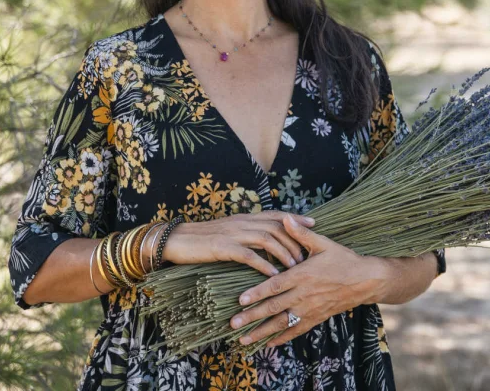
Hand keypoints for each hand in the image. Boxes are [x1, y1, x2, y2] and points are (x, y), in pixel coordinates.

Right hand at [161, 211, 315, 276]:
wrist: (177, 239)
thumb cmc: (203, 239)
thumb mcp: (229, 232)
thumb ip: (247, 233)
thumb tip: (267, 241)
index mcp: (245, 217)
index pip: (276, 214)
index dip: (295, 218)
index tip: (313, 224)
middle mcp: (242, 221)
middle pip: (276, 226)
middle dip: (295, 239)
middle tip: (308, 254)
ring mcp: (233, 233)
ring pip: (267, 238)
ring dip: (283, 252)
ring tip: (295, 266)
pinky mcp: (223, 247)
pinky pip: (249, 255)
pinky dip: (264, 264)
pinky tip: (273, 274)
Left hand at [229, 215, 385, 346]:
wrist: (364, 280)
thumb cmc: (342, 259)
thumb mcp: (322, 243)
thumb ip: (300, 233)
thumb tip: (285, 218)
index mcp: (302, 275)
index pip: (274, 286)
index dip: (256, 293)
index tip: (239, 300)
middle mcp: (303, 295)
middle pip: (273, 308)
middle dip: (251, 317)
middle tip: (232, 324)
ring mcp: (309, 309)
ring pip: (281, 324)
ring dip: (261, 332)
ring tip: (243, 339)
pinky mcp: (315, 318)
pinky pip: (295, 331)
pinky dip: (281, 339)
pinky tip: (268, 345)